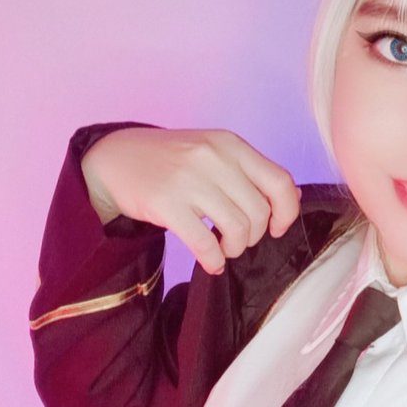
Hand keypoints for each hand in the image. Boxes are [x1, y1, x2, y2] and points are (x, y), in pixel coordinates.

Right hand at [81, 127, 300, 274]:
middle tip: (236, 239)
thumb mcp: (214, 152)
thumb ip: (250, 171)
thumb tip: (291, 197)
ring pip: (237, 229)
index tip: (276, 227)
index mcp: (230, 144)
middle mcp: (213, 157)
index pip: (280, 182)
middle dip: (254, 236)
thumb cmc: (172, 160)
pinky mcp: (165, 203)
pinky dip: (213, 260)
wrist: (114, 158)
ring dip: (233, 249)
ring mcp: (188, 179)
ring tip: (222, 248)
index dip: (286, 212)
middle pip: (259, 212)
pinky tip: (210, 261)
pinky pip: (204, 243)